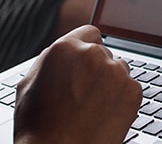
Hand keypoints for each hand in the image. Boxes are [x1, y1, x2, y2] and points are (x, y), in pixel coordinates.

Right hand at [14, 25, 140, 143]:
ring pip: (118, 70)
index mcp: (65, 48)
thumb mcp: (28, 84)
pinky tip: (104, 114)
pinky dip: (122, 99)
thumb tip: (63, 52)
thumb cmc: (38, 127)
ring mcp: (116, 72)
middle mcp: (93, 54)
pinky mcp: (133, 91)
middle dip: (96, 69)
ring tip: (92, 107)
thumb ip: (50, 60)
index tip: (86, 63)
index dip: (86, 50)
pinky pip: (130, 88)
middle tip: (84, 93)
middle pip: (104, 53)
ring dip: (110, 83)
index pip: (89, 33)